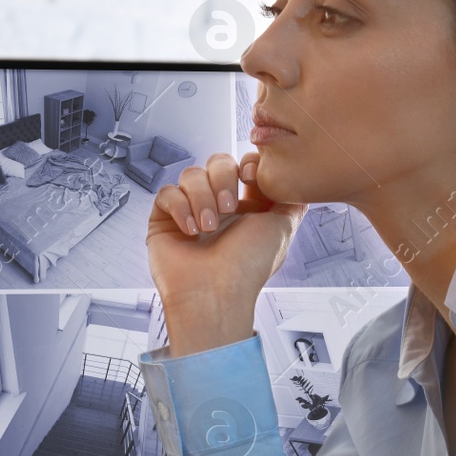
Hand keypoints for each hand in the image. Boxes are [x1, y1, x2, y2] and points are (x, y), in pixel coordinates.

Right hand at [147, 152, 304, 356]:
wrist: (216, 294)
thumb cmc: (247, 268)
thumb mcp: (283, 227)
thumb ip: (291, 199)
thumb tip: (291, 179)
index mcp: (247, 207)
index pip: (243, 164)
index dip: (247, 164)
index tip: (250, 178)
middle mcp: (218, 207)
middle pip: (217, 162)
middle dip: (223, 178)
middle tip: (228, 207)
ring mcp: (190, 211)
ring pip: (191, 175)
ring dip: (202, 197)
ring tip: (208, 226)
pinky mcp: (164, 220)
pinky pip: (167, 193)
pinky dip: (180, 208)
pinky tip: (190, 231)